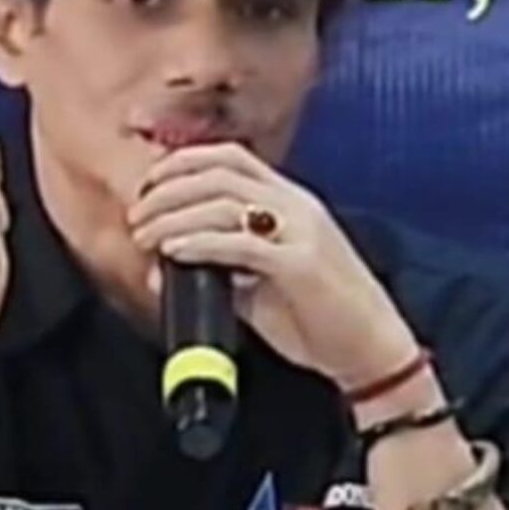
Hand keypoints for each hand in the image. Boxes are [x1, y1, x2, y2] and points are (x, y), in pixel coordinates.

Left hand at [127, 142, 418, 392]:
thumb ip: (216, 268)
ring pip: (224, 202)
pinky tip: (174, 249)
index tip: (148, 186)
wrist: (371, 351)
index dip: (182, 163)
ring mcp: (301, 231)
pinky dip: (200, 242)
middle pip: (218, 173)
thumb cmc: (318, 317)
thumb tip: (160, 268)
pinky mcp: (301, 264)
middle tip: (137, 216)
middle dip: (168, 190)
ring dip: (174, 215)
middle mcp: (296, 205)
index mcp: (289, 201)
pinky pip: (241, 243)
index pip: (230, 158)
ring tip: (145, 236)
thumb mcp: (261, 284)